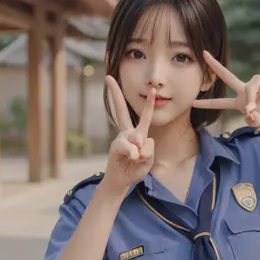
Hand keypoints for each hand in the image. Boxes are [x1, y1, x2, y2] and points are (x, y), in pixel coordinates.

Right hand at [103, 76, 155, 193]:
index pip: (144, 116)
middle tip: (107, 78)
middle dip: (115, 94)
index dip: (149, 103)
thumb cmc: (135, 169)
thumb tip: (139, 142)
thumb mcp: (148, 161)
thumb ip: (149, 151)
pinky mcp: (115, 147)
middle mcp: (127, 133)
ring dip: (140, 150)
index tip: (152, 90)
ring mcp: (120, 139)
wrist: (122, 181)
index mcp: (139, 134)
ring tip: (137, 159)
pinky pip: (128, 146)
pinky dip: (133, 153)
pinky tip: (133, 158)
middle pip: (120, 110)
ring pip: (136, 136)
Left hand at [192, 51, 259, 126]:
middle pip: (226, 76)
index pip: (219, 103)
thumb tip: (247, 109)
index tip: (193, 102)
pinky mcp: (259, 79)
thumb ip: (250, 118)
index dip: (207, 103)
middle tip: (203, 54)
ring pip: (244, 93)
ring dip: (249, 105)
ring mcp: (251, 84)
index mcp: (239, 102)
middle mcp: (243, 91)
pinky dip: (252, 99)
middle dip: (214, 65)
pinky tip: (256, 105)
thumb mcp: (257, 121)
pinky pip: (251, 89)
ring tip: (252, 113)